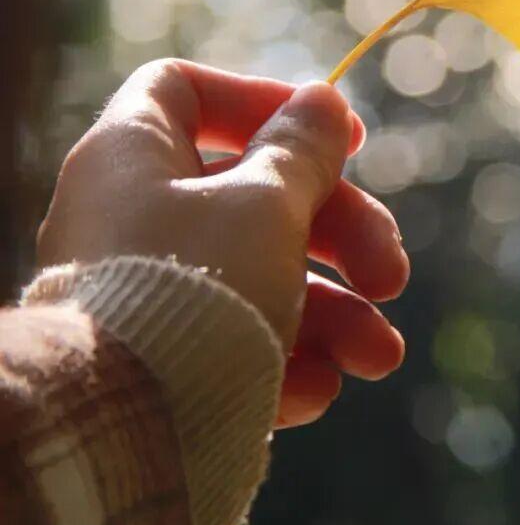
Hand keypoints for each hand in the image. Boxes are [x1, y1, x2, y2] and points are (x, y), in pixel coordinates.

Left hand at [36, 59, 408, 427]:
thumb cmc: (198, 287)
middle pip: (254, 196)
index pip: (186, 91)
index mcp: (131, 156)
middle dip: (341, 237)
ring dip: (335, 315)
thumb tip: (321, 100)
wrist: (123, 433)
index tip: (342, 139)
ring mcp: (143, 295)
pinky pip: (232, 345)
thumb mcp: (267, 203)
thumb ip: (302, 150)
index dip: (266, 101)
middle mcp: (128, 219)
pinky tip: (315, 391)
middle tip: (390, 277)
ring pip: (258, 280)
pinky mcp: (158, 365)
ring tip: (378, 358)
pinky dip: (282, 361)